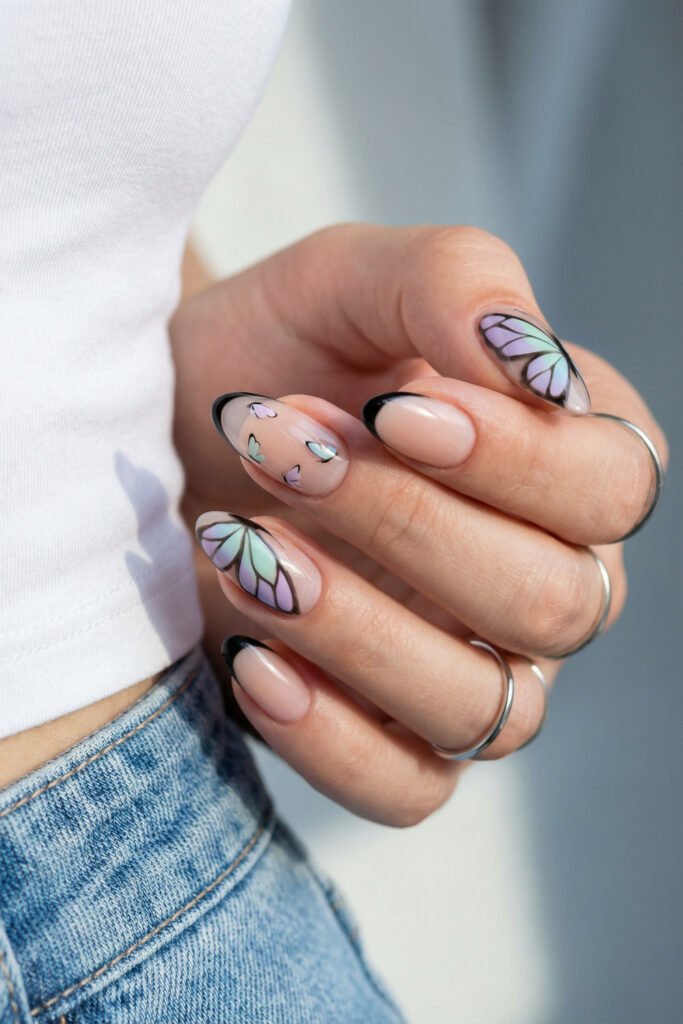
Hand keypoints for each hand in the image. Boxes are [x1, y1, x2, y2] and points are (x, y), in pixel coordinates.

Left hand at [172, 224, 667, 825]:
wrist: (180, 419)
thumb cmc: (283, 349)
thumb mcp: (356, 279)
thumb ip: (457, 286)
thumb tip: (535, 368)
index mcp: (571, 460)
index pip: (613, 488)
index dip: (513, 461)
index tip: (391, 412)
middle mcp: (548, 578)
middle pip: (550, 602)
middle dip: (406, 527)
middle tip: (280, 449)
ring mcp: (478, 671)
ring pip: (481, 709)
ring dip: (355, 628)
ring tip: (244, 549)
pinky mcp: (391, 738)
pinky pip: (406, 790)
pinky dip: (328, 738)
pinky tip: (251, 658)